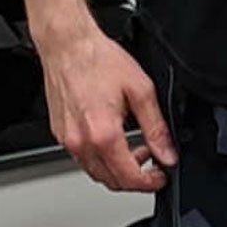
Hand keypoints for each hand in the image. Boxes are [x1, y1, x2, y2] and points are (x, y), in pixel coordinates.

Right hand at [38, 22, 176, 190]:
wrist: (67, 44)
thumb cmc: (97, 59)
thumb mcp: (140, 90)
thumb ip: (156, 128)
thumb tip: (168, 154)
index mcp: (103, 134)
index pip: (129, 178)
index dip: (150, 182)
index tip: (161, 175)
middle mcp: (81, 142)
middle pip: (111, 181)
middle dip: (135, 178)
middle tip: (150, 161)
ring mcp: (67, 139)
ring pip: (95, 172)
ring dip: (116, 169)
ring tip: (131, 148)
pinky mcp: (59, 133)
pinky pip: (81, 157)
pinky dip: (99, 158)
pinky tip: (110, 138)